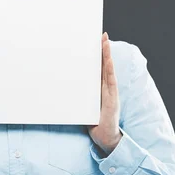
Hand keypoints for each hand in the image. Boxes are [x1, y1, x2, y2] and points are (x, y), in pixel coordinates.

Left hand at [87, 32, 121, 153]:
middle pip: (106, 66)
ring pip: (109, 71)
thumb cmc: (95, 124)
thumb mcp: (84, 107)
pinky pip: (111, 82)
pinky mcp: (112, 100)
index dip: (99, 56)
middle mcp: (108, 89)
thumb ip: (79, 97)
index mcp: (101, 90)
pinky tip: (109, 61)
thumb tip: (63, 89)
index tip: (97, 42)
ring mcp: (112, 93)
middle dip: (104, 50)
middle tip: (102, 35)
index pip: (100, 69)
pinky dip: (110, 71)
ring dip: (107, 56)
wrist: (106, 138)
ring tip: (105, 43)